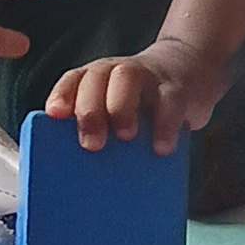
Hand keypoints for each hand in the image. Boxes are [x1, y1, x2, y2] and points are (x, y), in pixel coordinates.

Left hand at [46, 31, 227, 154]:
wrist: (189, 69)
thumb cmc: (142, 102)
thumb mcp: (115, 110)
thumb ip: (96, 131)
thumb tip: (75, 175)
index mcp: (97, 78)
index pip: (73, 80)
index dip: (62, 96)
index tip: (54, 115)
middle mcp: (117, 72)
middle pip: (96, 78)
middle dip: (90, 110)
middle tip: (91, 144)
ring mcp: (148, 77)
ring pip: (127, 79)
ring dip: (121, 108)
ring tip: (125, 137)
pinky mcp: (177, 88)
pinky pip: (169, 101)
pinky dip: (164, 125)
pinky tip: (160, 148)